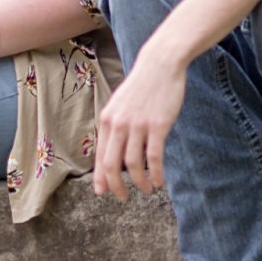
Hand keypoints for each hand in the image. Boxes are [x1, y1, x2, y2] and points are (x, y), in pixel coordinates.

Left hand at [93, 51, 187, 200]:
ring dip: (140, 182)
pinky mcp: (159, 125)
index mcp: (108, 120)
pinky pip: (154, 157)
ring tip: (147, 190)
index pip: (100, 157)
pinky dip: (156, 173)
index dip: (101, 178)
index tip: (104, 192)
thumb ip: (115, 126)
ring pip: (134, 164)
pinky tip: (160, 181)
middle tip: (123, 198)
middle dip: (117, 187)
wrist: (161, 62)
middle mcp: (120, 124)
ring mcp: (139, 125)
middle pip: (113, 165)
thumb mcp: (120, 103)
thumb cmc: (142, 84)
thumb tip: (112, 152)